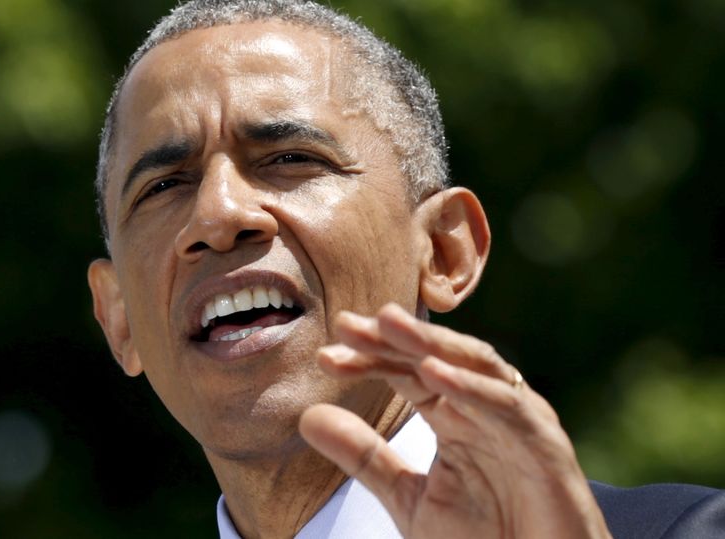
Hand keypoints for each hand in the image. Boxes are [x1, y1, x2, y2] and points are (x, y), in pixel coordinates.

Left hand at [299, 303, 610, 538]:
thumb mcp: (408, 497)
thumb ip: (364, 457)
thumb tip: (307, 416)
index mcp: (456, 414)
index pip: (407, 374)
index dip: (369, 360)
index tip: (326, 355)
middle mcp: (486, 406)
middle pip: (436, 358)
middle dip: (393, 339)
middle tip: (349, 323)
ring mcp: (518, 419)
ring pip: (472, 366)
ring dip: (430, 344)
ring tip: (387, 324)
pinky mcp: (545, 442)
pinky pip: (506, 405)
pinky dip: (471, 387)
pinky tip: (432, 373)